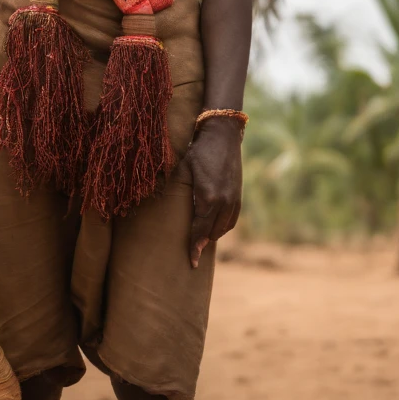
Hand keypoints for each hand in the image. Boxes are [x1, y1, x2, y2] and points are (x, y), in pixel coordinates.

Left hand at [186, 117, 242, 268]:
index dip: (194, 248)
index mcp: (208, 198)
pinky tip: (213, 226)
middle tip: (192, 252)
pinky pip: (232, 220)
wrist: (222, 136)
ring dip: (212, 235)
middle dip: (202, 243)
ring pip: (223, 229)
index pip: (200, 231)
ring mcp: (233, 200)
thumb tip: (159, 205)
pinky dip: (222, 226)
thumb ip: (177, 191)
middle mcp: (223, 202)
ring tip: (200, 238)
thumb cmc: (198, 152)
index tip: (191, 262)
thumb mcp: (183, 171)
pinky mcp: (239, 196)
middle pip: (211, 233)